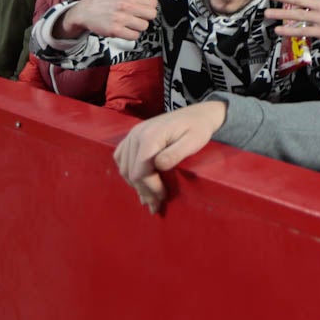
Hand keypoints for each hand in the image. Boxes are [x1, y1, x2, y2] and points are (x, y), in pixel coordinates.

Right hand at [59, 0, 158, 39]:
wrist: (87, 9)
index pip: (154, 3)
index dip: (147, 4)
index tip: (138, 4)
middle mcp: (125, 4)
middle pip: (151, 15)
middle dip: (144, 15)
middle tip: (134, 13)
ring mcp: (120, 18)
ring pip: (144, 26)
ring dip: (137, 25)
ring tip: (128, 20)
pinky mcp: (115, 30)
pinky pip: (134, 36)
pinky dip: (130, 34)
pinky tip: (124, 27)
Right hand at [112, 99, 226, 211]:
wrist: (197, 114)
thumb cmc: (198, 128)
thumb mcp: (194, 141)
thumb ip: (176, 153)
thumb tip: (159, 165)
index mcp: (150, 137)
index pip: (140, 172)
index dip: (151, 188)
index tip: (163, 198)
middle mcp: (136, 134)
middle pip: (130, 172)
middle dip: (143, 191)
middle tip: (156, 205)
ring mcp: (132, 134)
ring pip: (124, 167)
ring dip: (135, 184)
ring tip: (148, 198)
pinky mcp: (133, 135)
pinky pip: (121, 157)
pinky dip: (127, 171)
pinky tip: (138, 181)